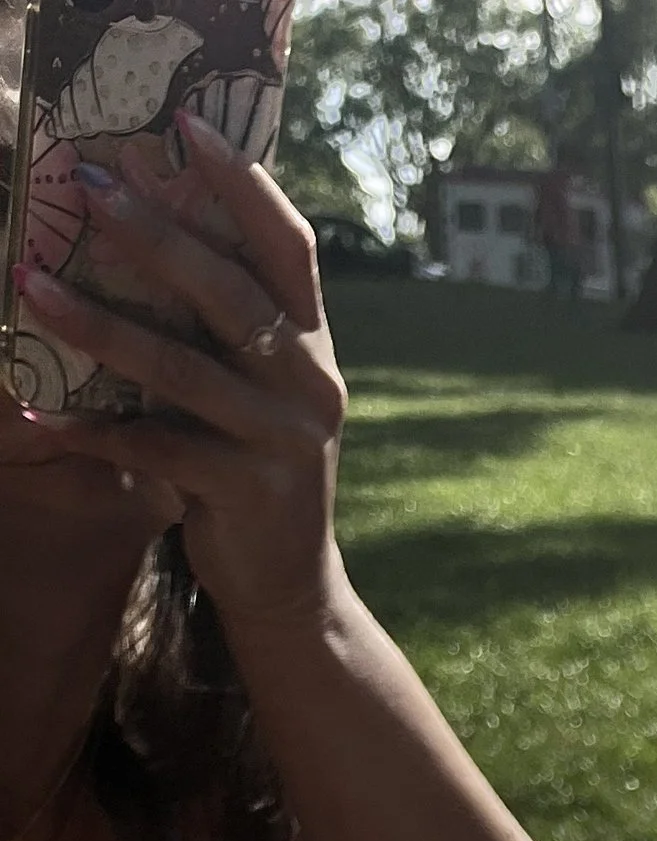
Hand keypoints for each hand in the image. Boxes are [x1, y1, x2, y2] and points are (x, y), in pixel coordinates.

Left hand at [4, 120, 345, 629]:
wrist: (289, 586)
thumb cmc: (254, 469)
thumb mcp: (255, 391)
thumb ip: (224, 327)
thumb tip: (137, 230)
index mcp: (312, 346)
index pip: (288, 247)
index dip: (244, 184)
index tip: (187, 125)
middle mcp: (310, 386)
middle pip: (232, 295)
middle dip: (157, 236)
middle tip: (91, 187)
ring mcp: (285, 442)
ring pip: (185, 368)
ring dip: (99, 324)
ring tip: (31, 285)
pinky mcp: (250, 493)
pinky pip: (157, 447)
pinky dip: (92, 427)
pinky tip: (38, 407)